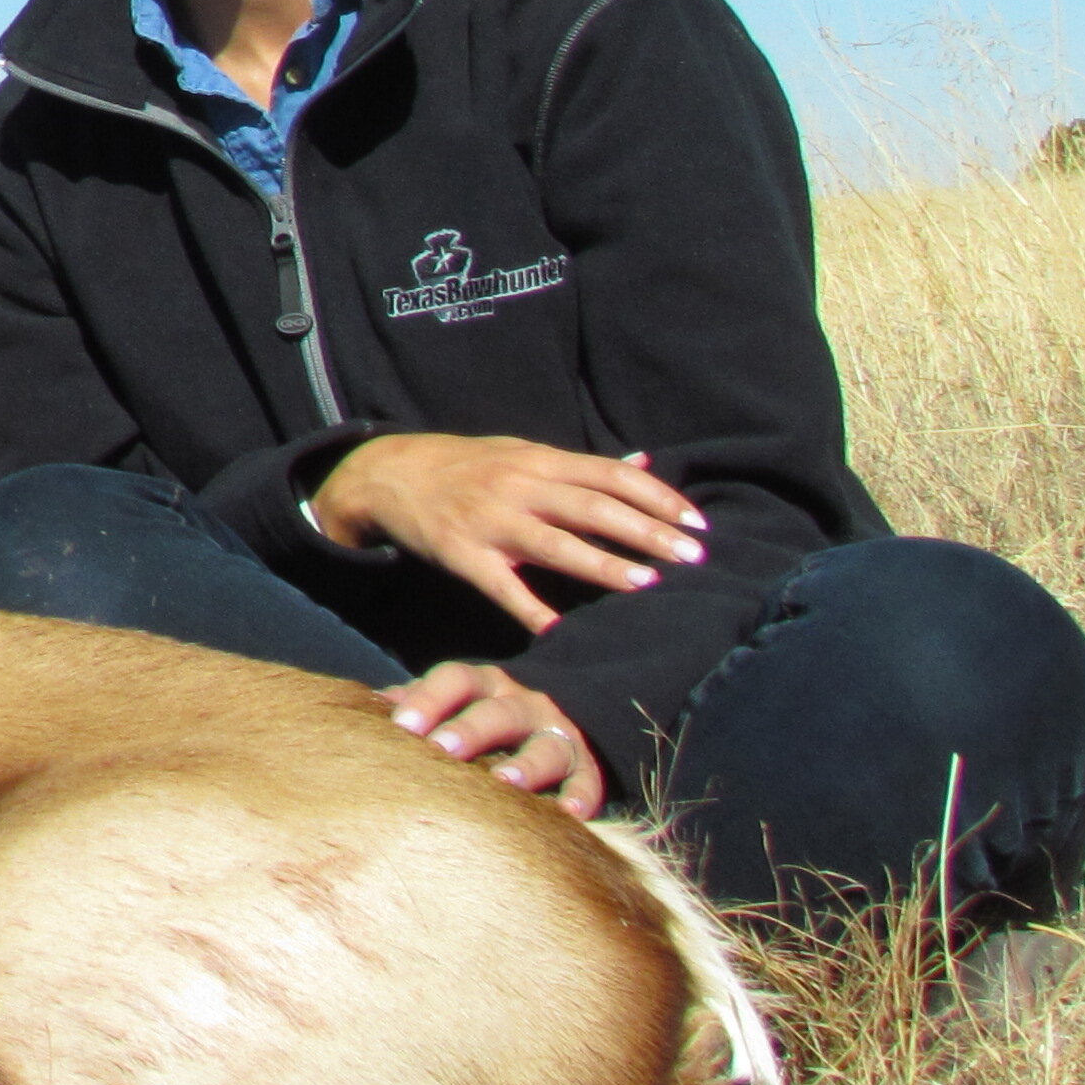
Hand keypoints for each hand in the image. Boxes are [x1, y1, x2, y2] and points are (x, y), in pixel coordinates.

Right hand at [306, 433, 703, 629]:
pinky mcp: (462, 555)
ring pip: (556, 545)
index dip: (657, 497)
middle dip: (647, 532)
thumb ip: (581, 465)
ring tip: (647, 584)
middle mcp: (519, 486)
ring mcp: (490, 522)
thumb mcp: (521, 452)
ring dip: (605, 566)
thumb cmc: (466, 466)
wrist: (388, 474)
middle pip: (593, 507)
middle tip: (692, 557)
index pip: (611, 474)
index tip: (696, 523)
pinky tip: (562, 632)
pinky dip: (533, 612)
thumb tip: (645, 461)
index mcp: (539, 460)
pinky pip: (504, 589)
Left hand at [388, 660, 606, 817]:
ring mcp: (558, 733)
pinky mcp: (586, 767)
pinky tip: (569, 816)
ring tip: (505, 785)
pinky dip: (580, 798)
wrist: (551, 717)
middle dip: (470, 729)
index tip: (401, 725)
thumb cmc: (475, 720)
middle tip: (442, 749)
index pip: (456, 679)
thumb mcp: (448, 705)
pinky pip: (587, 781)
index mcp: (482, 685)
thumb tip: (359, 711)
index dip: (429, 698)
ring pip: (546, 746)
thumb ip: (410, 707)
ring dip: (526, 765)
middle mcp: (522, 703)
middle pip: (497, 712)